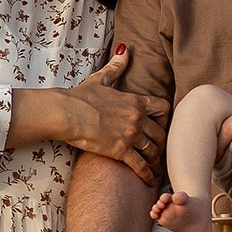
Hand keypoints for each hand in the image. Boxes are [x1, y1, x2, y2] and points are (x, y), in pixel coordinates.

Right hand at [22, 46, 167, 183]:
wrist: (65, 113)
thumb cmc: (80, 96)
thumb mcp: (101, 79)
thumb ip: (116, 66)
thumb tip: (124, 50)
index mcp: (135, 100)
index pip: (163, 108)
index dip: (166, 117)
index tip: (163, 124)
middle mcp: (137, 118)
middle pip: (161, 133)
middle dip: (161, 142)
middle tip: (161, 151)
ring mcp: (131, 135)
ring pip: (153, 150)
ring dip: (156, 160)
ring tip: (157, 167)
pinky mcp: (121, 151)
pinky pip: (140, 166)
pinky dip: (147, 174)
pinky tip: (149, 181)